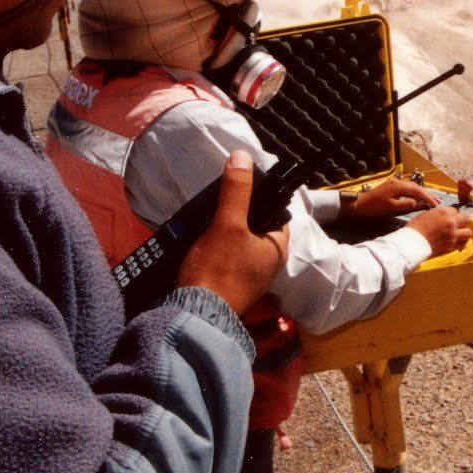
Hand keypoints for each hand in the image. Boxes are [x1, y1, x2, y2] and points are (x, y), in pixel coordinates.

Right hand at [177, 152, 287, 313]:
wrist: (195, 315)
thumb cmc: (217, 271)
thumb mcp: (227, 224)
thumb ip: (236, 191)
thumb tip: (243, 157)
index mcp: (277, 249)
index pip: (277, 213)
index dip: (261, 197)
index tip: (241, 187)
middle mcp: (267, 264)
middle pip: (255, 226)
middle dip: (237, 213)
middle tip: (217, 204)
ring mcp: (249, 276)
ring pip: (238, 242)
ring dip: (222, 230)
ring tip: (204, 221)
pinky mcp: (229, 285)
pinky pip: (225, 257)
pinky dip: (214, 247)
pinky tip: (199, 242)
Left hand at [347, 178, 438, 219]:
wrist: (358, 205)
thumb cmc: (373, 208)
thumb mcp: (390, 208)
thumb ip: (405, 204)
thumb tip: (416, 202)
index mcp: (397, 186)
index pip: (417, 191)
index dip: (427, 197)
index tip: (436, 204)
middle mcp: (397, 183)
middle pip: (416, 187)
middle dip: (427, 195)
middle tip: (438, 202)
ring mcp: (393, 184)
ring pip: (412, 188)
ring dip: (421, 194)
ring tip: (431, 201)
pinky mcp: (391, 188)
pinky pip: (406, 189)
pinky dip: (414, 194)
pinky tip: (418, 199)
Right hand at [408, 206, 472, 257]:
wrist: (412, 243)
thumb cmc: (415, 228)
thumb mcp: (426, 214)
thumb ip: (437, 214)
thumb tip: (441, 216)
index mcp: (444, 212)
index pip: (455, 210)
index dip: (452, 214)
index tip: (449, 217)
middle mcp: (451, 222)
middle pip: (467, 218)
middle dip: (464, 220)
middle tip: (459, 222)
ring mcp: (452, 234)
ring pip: (468, 232)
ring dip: (465, 232)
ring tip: (459, 233)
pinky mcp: (451, 245)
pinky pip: (462, 243)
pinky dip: (460, 242)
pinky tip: (456, 242)